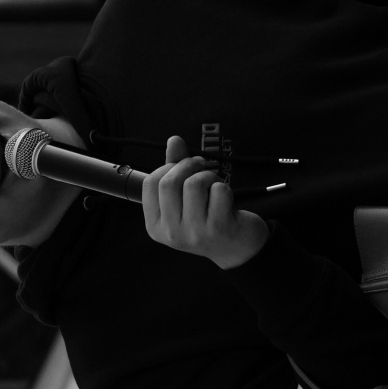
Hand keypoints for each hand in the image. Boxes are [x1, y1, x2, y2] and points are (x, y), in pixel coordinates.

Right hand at [140, 135, 269, 268]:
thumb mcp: (184, 199)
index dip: (168, 166)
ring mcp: (195, 232)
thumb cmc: (207, 219)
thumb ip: (175, 169)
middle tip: (202, 168)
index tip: (183, 166)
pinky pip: (219, 190)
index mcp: (155, 226)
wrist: (237, 249)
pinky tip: (226, 199)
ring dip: (209, 176)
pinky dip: (225, 187)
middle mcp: (172, 233)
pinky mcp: (219, 227)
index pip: (150, 183)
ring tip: (215, 185)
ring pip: (194, 184)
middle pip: (169, 182)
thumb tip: (174, 140)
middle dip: (188, 166)